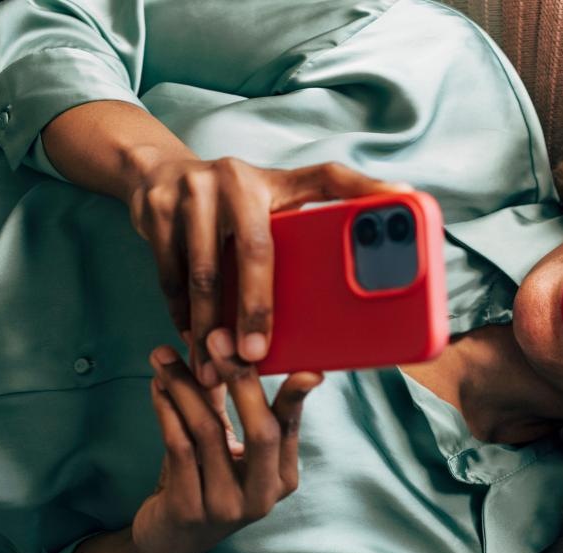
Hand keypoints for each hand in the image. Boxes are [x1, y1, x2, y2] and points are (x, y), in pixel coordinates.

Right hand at [125, 157, 410, 385]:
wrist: (155, 174)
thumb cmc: (229, 206)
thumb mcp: (267, 208)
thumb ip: (303, 235)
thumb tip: (349, 293)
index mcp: (278, 180)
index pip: (332, 178)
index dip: (371, 188)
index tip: (408, 203)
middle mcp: (237, 177)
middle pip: (257, 250)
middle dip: (256, 310)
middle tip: (255, 355)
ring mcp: (193, 189)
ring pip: (205, 273)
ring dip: (208, 327)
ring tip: (214, 368)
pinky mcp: (155, 206)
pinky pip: (170, 274)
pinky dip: (179, 313)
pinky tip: (190, 340)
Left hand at [130, 330, 323, 552]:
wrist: (167, 543)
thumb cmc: (200, 483)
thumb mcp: (222, 446)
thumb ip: (225, 402)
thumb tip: (223, 342)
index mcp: (281, 478)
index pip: (290, 427)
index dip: (296, 395)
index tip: (304, 364)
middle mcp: (261, 496)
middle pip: (262, 430)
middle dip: (240, 379)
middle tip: (218, 338)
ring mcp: (225, 507)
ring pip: (209, 432)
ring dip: (185, 387)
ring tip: (165, 356)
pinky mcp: (189, 509)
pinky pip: (179, 447)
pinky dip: (167, 410)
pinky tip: (157, 386)